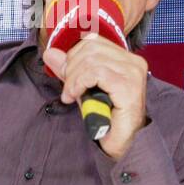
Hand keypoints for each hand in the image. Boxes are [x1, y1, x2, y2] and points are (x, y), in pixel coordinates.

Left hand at [43, 33, 148, 159]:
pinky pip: (96, 73)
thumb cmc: (105, 117)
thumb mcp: (83, 88)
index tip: (68, 77)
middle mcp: (133, 62)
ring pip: (91, 60)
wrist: (120, 143)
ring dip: (73, 79)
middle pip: (90, 48)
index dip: (73, 56)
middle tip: (68, 89)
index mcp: (125, 58)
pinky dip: (79, 83)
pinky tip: (74, 96)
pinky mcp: (128, 86)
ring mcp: (133, 73)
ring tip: (70, 95)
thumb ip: (69, 69)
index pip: (93, 41)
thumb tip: (50, 53)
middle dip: (71, 67)